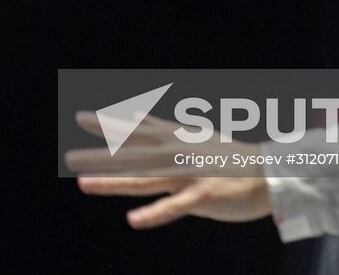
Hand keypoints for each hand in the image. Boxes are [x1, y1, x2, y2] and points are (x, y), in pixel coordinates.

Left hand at [67, 111, 272, 229]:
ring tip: (83, 184)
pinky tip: (132, 221)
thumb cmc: (228, 157)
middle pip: (130, 155)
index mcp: (175, 138)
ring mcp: (188, 174)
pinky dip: (153, 214)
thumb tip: (137, 117)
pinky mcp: (203, 197)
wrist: (269, 173)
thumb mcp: (193, 137)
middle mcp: (177, 153)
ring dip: (112, 182)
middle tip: (68, 157)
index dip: (107, 123)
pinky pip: (174, 207)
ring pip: (143, 180)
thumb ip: (164, 130)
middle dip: (98, 155)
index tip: (80, 117)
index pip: (135, 129)